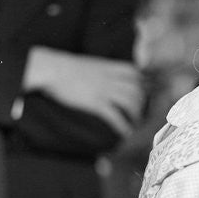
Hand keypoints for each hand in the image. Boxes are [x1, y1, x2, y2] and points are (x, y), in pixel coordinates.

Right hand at [23, 46, 144, 136]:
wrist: (54, 69)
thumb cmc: (70, 68)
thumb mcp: (94, 64)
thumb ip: (107, 70)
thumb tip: (113, 78)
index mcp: (112, 67)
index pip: (137, 75)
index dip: (144, 86)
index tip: (145, 95)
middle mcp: (113, 79)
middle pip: (137, 91)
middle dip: (143, 105)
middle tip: (141, 114)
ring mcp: (106, 91)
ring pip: (131, 104)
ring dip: (136, 117)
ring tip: (134, 125)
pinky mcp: (97, 103)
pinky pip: (116, 117)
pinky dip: (123, 127)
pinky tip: (125, 134)